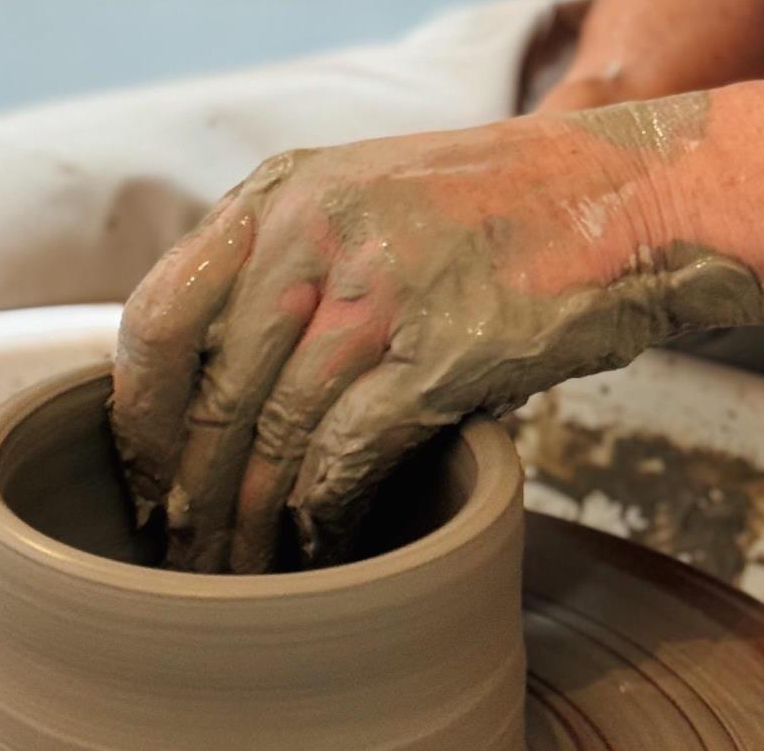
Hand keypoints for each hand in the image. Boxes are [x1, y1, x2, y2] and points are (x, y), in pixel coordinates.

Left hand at [109, 99, 762, 572]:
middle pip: (209, 392)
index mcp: (278, 193)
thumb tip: (212, 381)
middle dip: (186, 488)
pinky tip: (319, 544)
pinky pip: (347, 456)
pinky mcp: (437, 351)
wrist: (624, 193)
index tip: (141, 471)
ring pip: (271, 435)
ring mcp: (372, 291)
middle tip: (180, 548)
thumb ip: (283, 261)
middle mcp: (309, 233)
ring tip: (239, 570)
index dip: (138, 410)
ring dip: (249, 521)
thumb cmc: (494, 206)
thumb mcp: (362, 193)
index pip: (160, 314)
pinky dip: (324, 512)